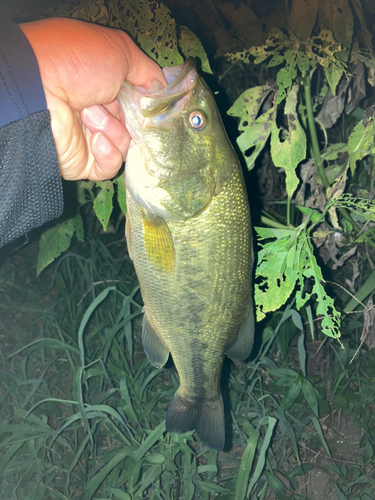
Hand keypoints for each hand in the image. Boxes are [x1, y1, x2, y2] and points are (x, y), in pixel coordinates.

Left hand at [20, 18, 165, 180]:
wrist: (40, 90)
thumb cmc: (76, 62)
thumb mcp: (120, 52)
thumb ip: (147, 71)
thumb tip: (162, 90)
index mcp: (105, 87)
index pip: (137, 104)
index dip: (148, 107)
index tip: (157, 107)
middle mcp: (98, 113)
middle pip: (135, 128)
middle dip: (131, 118)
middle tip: (119, 106)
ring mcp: (90, 139)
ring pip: (125, 146)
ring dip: (113, 130)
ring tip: (91, 114)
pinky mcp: (84, 162)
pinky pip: (110, 166)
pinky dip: (108, 152)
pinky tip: (95, 138)